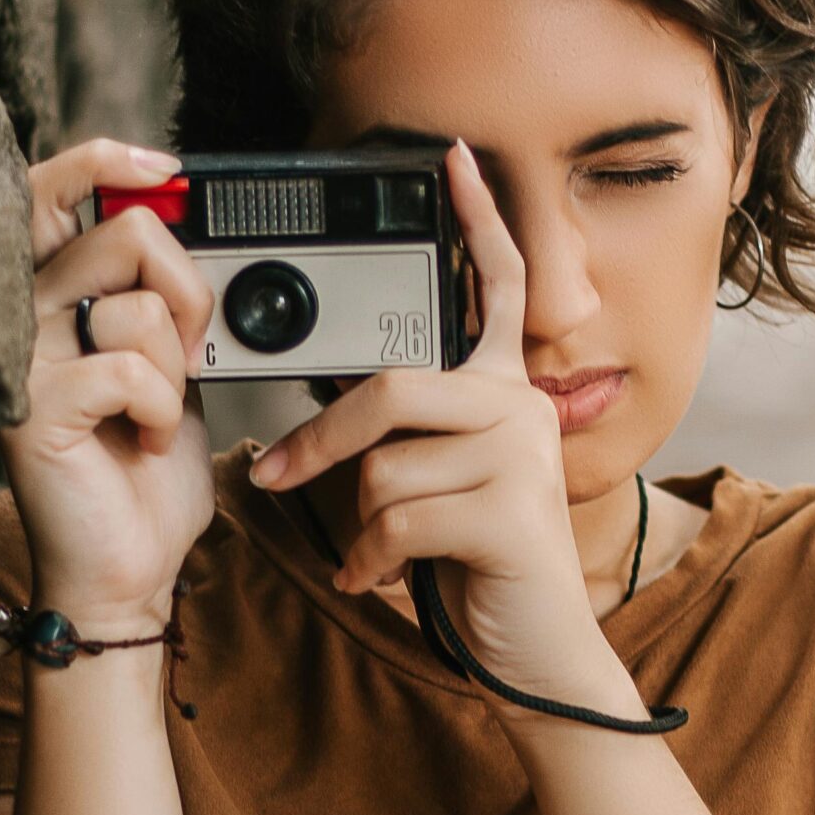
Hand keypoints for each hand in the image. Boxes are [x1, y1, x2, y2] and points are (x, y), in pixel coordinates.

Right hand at [0, 137, 217, 628]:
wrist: (129, 566)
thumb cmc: (142, 472)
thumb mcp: (168, 363)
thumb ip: (161, 298)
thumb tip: (186, 227)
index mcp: (48, 294)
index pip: (51, 189)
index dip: (106, 160)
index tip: (166, 166)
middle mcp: (20, 315)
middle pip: (124, 233)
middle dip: (187, 290)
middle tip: (188, 350)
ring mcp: (20, 360)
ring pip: (136, 304)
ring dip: (176, 366)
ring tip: (152, 413)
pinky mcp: (31, 407)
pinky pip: (130, 368)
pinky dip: (161, 409)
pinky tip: (143, 442)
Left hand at [249, 140, 607, 705]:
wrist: (538, 654)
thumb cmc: (479, 568)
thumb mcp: (437, 486)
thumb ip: (406, 437)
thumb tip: (334, 413)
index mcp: (502, 392)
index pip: (494, 289)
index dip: (474, 222)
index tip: (450, 161)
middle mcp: (520, 409)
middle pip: (390, 390)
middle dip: (321, 443)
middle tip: (275, 476)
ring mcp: (522, 457)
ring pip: (385, 466)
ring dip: (364, 524)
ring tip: (388, 553)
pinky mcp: (511, 512)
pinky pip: (397, 519)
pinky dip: (372, 561)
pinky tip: (386, 578)